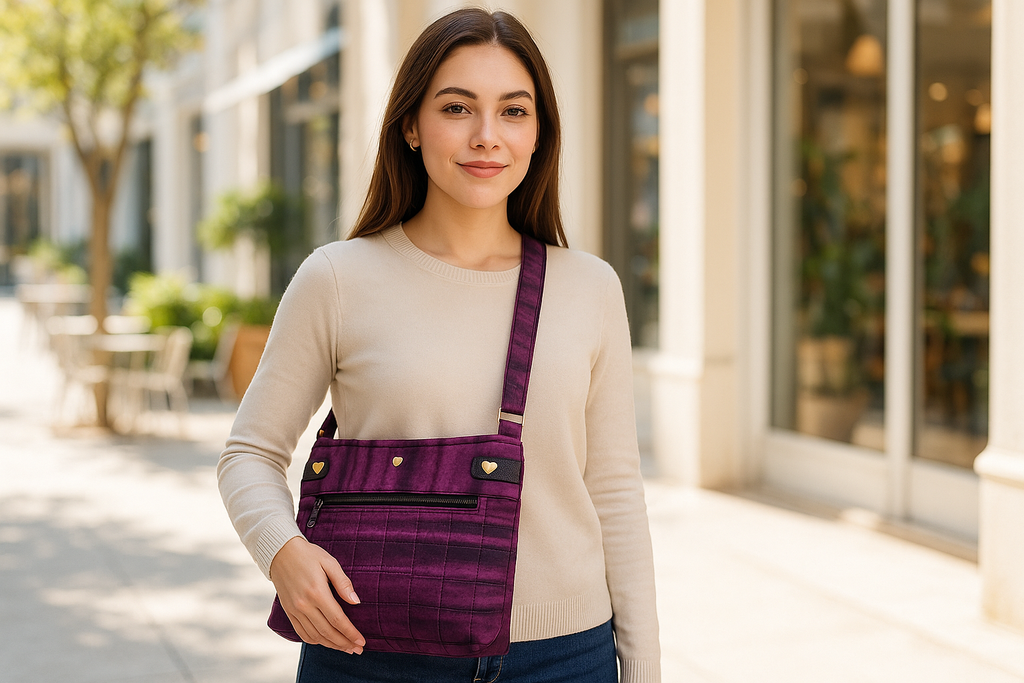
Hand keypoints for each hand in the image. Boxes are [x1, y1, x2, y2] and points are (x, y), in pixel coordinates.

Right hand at [270, 536, 365, 653]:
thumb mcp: (329, 562)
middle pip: (327, 632)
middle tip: (358, 649)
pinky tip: (326, 642)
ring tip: (346, 648)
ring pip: (315, 636)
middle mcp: (304, 605)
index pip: (337, 620)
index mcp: (317, 592)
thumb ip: (343, 583)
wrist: (280, 552)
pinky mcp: (288, 612)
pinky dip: (315, 641)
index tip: (362, 641)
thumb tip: (356, 602)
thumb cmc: (309, 555)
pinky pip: (302, 633)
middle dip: (345, 643)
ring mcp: (294, 610)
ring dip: (332, 645)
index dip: (351, 633)